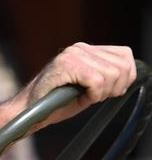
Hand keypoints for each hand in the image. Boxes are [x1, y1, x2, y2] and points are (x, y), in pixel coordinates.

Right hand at [18, 44, 135, 130]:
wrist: (29, 111)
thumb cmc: (58, 102)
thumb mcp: (89, 85)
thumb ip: (107, 75)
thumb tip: (130, 74)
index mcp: (85, 49)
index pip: (125, 55)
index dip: (125, 77)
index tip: (109, 91)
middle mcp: (79, 48)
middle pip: (122, 67)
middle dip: (115, 87)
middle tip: (95, 96)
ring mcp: (72, 55)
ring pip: (112, 74)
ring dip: (102, 93)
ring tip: (85, 97)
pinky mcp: (66, 65)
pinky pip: (97, 81)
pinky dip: (93, 95)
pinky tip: (81, 98)